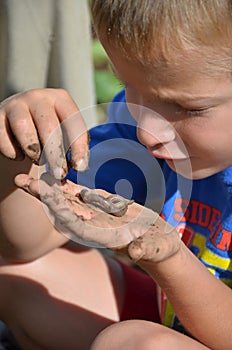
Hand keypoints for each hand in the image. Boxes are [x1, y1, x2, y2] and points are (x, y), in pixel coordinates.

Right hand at [0, 89, 88, 178]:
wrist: (16, 123)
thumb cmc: (46, 131)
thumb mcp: (64, 133)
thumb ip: (73, 146)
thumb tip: (80, 166)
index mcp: (60, 99)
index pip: (73, 122)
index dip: (78, 147)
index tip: (79, 168)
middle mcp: (38, 97)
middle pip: (49, 126)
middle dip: (55, 155)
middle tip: (58, 174)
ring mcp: (15, 104)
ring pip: (24, 128)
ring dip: (34, 151)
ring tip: (38, 161)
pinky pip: (3, 137)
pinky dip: (12, 152)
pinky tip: (20, 157)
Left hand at [15, 173, 180, 259]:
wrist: (158, 242)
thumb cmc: (157, 248)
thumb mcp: (153, 249)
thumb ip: (144, 249)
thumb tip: (136, 251)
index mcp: (102, 235)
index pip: (75, 222)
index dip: (58, 209)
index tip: (42, 197)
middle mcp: (94, 224)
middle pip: (64, 209)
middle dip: (44, 196)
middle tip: (21, 182)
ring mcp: (96, 214)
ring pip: (69, 200)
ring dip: (49, 188)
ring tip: (30, 175)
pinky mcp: (102, 205)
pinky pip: (82, 194)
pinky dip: (68, 185)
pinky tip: (55, 174)